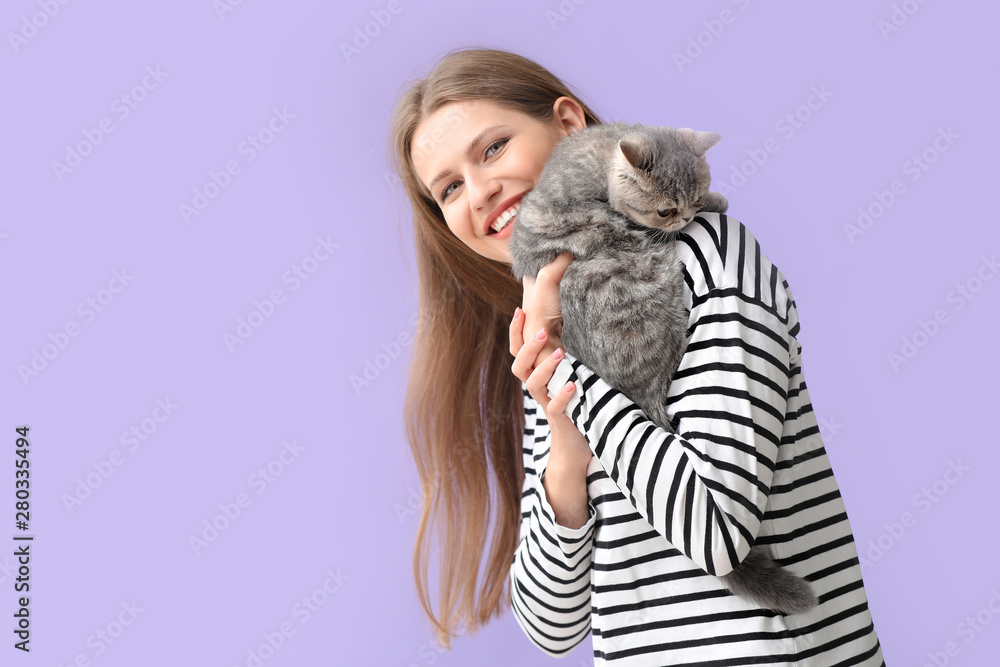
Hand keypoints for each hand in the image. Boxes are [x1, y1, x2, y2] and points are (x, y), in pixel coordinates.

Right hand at [509, 268, 591, 473]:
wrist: (576, 442)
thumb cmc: (574, 400)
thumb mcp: (567, 370)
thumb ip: (564, 348)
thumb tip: (567, 316)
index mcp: (535, 373)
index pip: (517, 349)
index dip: (515, 331)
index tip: (520, 310)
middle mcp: (536, 387)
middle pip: (518, 366)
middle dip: (527, 348)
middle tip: (542, 333)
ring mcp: (546, 403)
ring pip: (532, 384)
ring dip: (544, 368)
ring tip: (561, 354)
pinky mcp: (560, 419)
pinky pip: (555, 408)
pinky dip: (562, 396)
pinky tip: (573, 385)